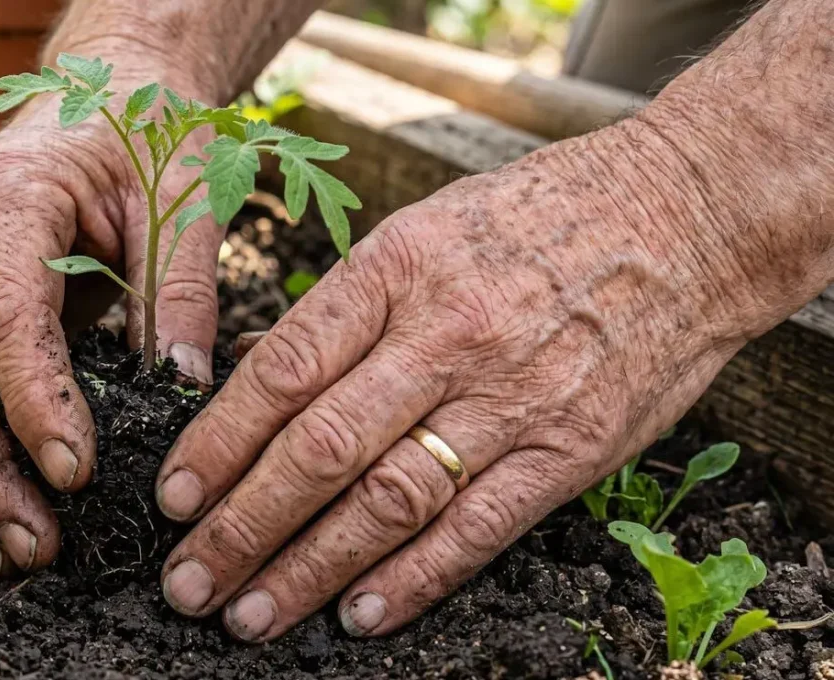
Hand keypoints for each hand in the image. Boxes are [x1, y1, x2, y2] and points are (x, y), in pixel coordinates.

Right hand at [0, 82, 218, 577]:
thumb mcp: (184, 193)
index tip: (77, 473)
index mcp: (4, 201)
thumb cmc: (147, 132)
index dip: (32, 403)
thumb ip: (182, 289)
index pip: (1, 319)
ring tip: (14, 554)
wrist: (104, 91)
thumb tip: (186, 390)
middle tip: (37, 543)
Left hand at [154, 117, 768, 640]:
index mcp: (395, 270)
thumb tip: (253, 374)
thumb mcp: (423, 229)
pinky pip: (478, 528)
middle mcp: (446, 336)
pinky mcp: (571, 448)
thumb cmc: (537, 216)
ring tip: (252, 614)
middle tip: (190, 582)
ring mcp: (511, 397)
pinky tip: (359, 615)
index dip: (217, 443)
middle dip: (243, 527)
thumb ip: (343, 307)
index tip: (174, 496)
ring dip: (310, 569)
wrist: (683, 212)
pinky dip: (413, 579)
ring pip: (388, 500)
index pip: (282, 371)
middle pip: (320, 449)